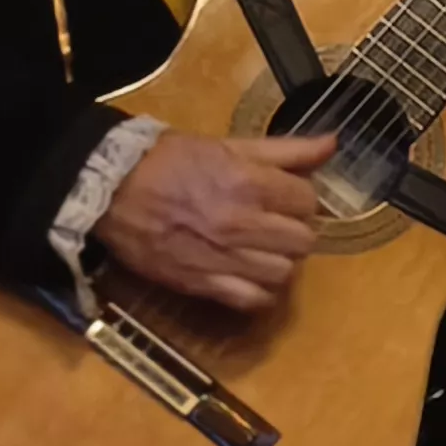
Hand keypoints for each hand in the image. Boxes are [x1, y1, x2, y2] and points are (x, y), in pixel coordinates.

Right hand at [93, 131, 336, 312]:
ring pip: (283, 272)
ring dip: (280, 261)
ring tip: (263, 249)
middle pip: (303, 240)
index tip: (285, 197)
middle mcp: (241, 223)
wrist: (112, 189)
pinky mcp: (202, 283)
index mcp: (249, 183)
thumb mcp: (229, 145)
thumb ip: (285, 150)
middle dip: (295, 230)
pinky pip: (252, 300)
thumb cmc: (170, 160)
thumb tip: (333, 145)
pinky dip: (259, 292)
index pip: (308, 200)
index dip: (300, 198)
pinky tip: (251, 276)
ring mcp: (222, 257)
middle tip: (276, 223)